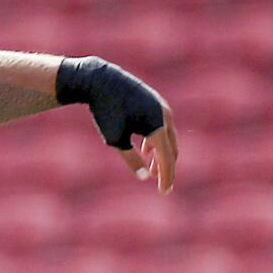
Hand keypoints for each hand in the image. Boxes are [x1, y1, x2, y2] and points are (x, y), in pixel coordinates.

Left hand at [55, 56, 178, 193]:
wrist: (100, 80)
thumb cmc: (105, 111)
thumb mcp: (115, 139)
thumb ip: (131, 159)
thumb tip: (144, 177)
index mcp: (157, 127)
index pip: (167, 159)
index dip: (166, 177)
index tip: (164, 192)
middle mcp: (165, 116)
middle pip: (171, 149)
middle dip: (166, 168)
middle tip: (160, 185)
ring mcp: (162, 108)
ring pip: (167, 138)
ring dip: (162, 155)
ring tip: (152, 170)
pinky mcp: (156, 103)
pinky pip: (162, 127)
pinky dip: (157, 141)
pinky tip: (146, 149)